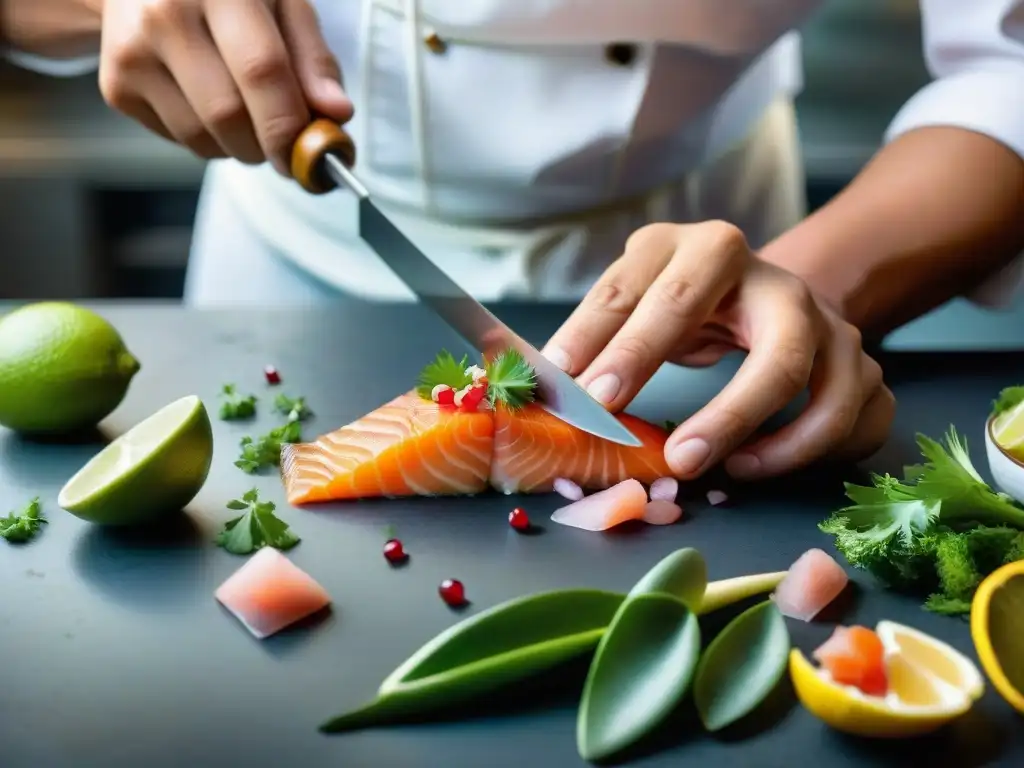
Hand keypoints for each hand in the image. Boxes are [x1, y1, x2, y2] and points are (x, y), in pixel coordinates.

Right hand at [97, 0, 352, 173]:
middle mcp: (165, 13)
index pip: (261, 71)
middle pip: (230, 115)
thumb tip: (337, 113)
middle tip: (287, 143)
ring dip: (241, 146)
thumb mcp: (281, 3)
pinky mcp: (116, 86)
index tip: (317, 154)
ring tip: (248, 112)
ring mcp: (131, 51)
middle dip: (269, 145)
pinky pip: (181, 141)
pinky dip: (211, 140)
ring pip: (204, 138)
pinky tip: (210, 103)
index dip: (292, 124)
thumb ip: (313, 58)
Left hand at [543, 222, 894, 479]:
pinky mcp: (860, 364)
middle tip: (659, 448)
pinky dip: (811, 450)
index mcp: (699, 250)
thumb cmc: (680, 305)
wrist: (763, 293)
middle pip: (743, 326)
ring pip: (813, 375)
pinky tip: (752, 465)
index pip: (650, 288)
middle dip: (720, 405)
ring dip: (759, 429)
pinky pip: (858, 415)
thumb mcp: (635, 301)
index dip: (612, 339)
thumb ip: (594, 337)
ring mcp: (824, 320)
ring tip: (703, 463)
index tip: (579, 390)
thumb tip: (539, 383)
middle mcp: (769, 278)